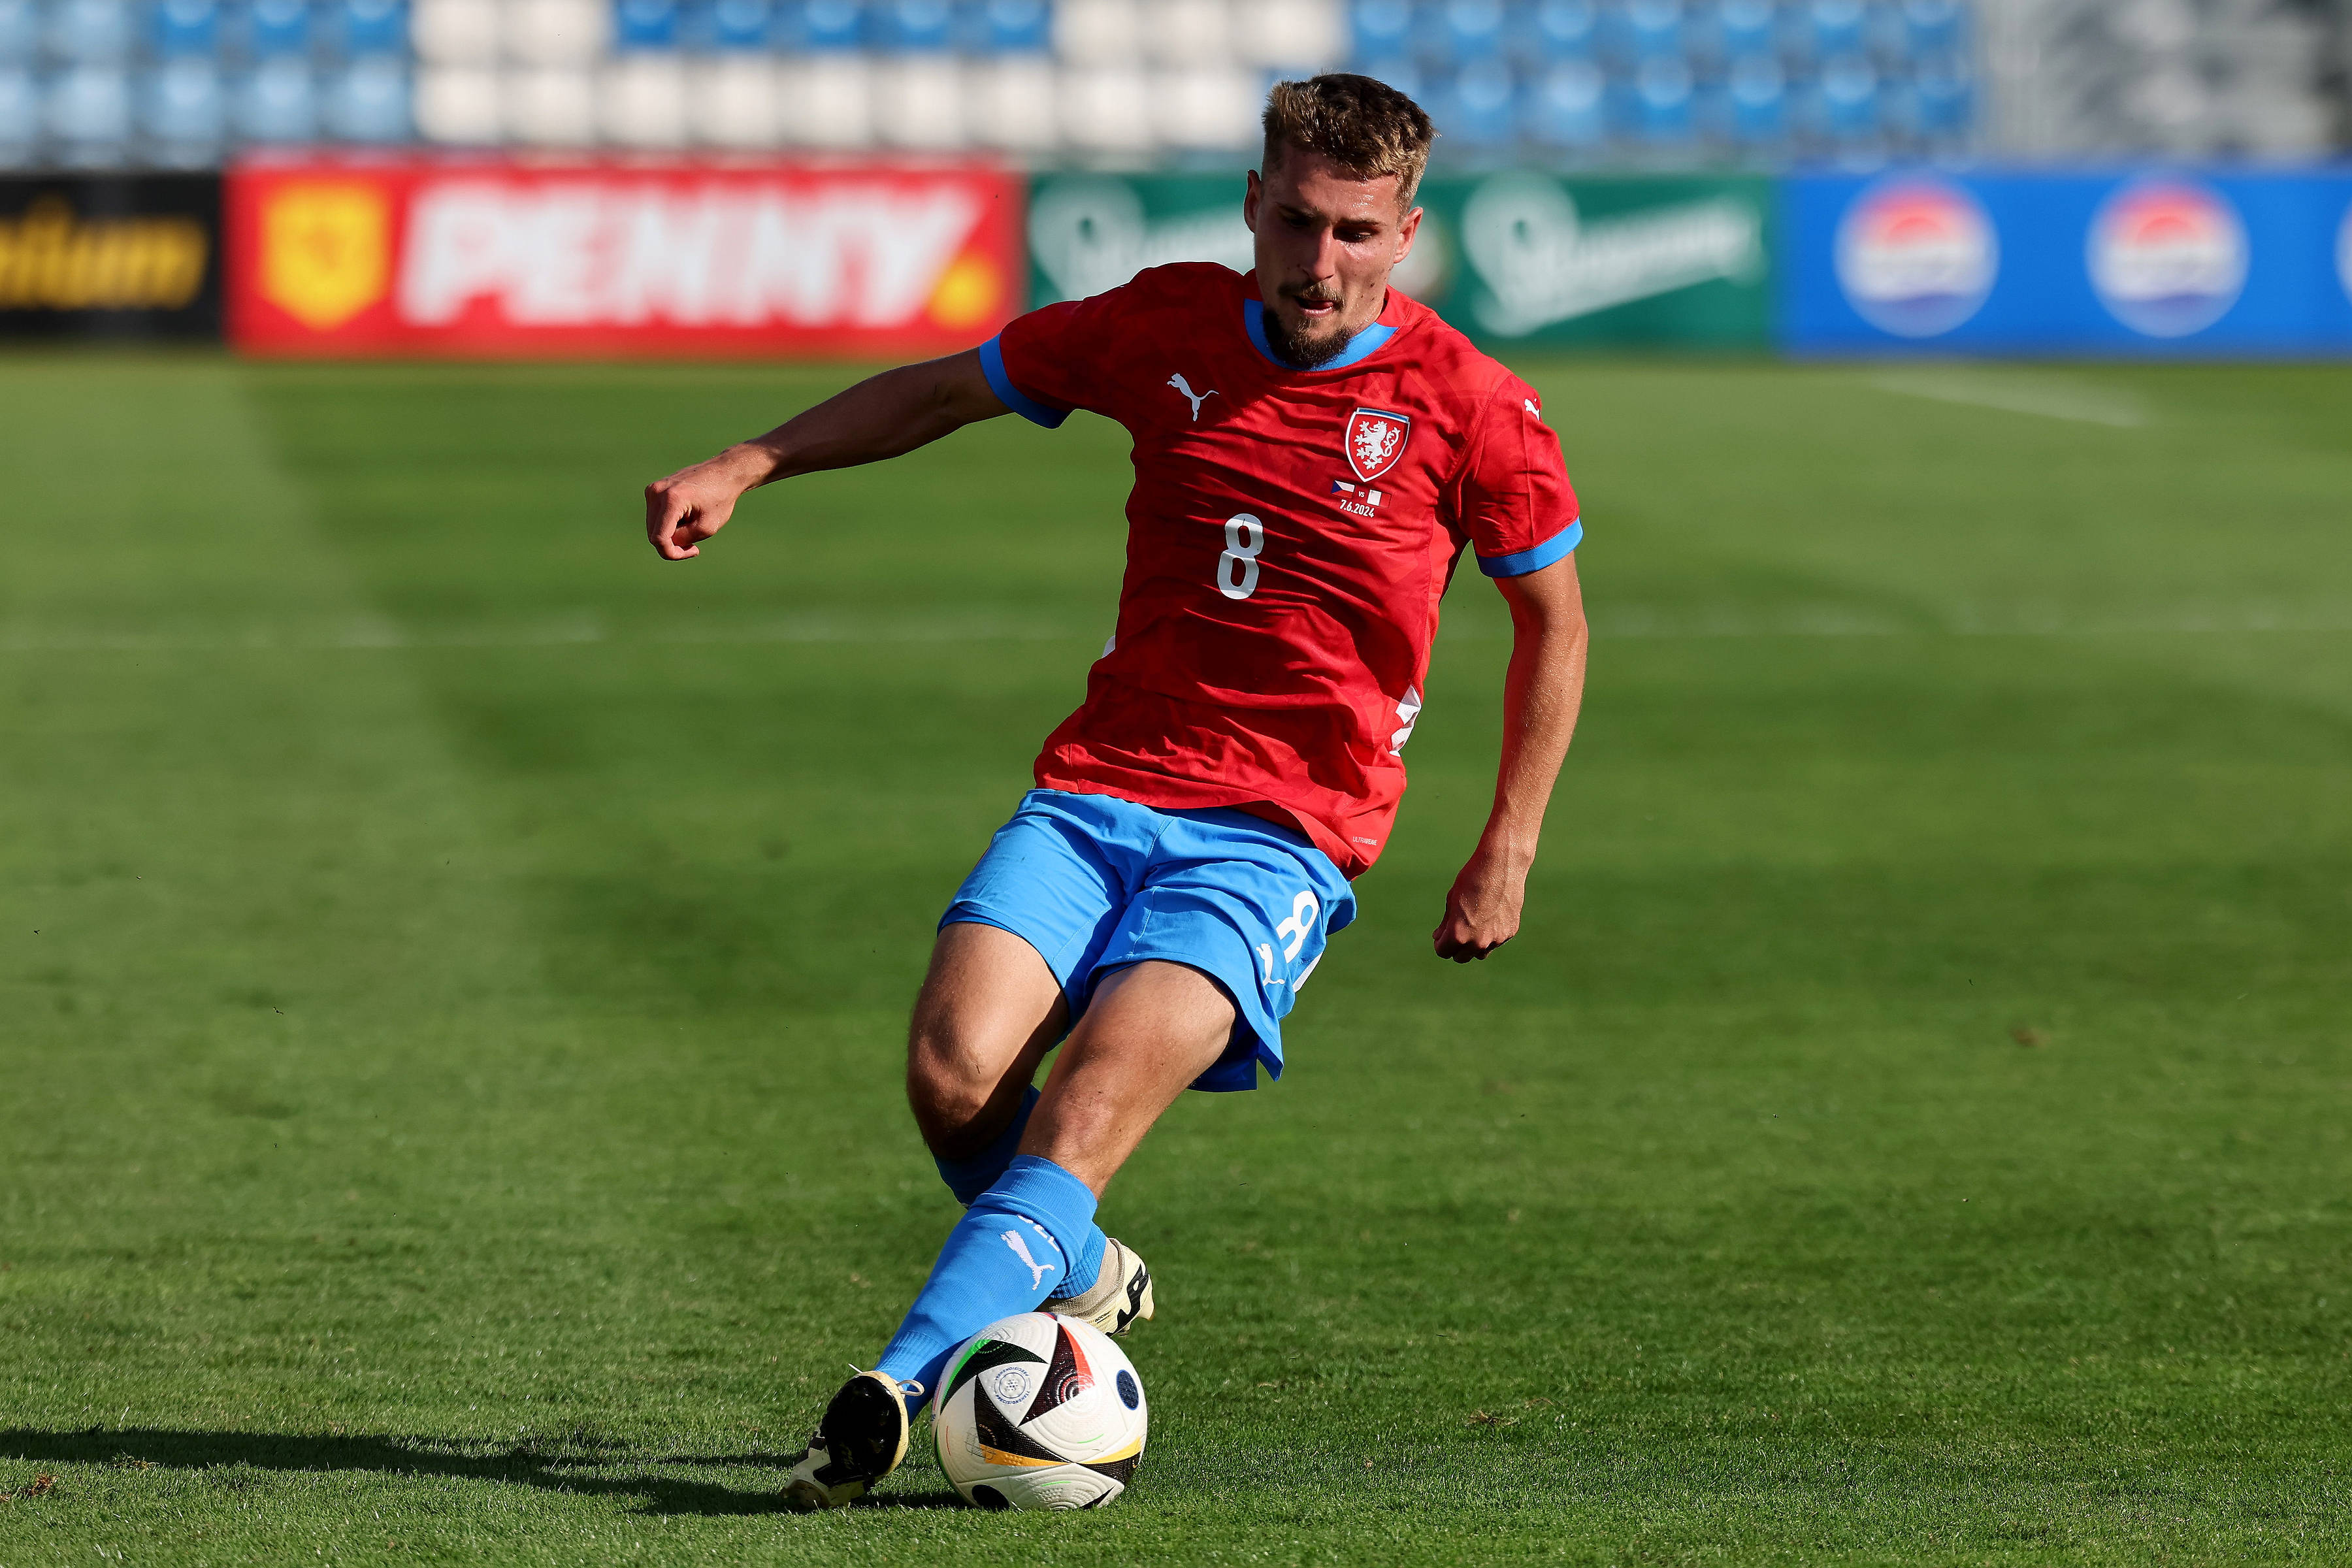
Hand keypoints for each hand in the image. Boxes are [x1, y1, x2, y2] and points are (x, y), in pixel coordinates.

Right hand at [643, 444, 772, 560]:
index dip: (672, 553)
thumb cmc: (720, 499)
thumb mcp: (707, 527)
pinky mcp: (653, 490)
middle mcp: (656, 492)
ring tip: (692, 525)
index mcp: (671, 499)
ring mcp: (652, 490)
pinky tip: (686, 517)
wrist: (723, 473)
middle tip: (694, 544)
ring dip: (671, 534)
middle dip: (672, 545)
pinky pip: (656, 517)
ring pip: (653, 527)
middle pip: (654, 534)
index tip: (693, 551)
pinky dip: (669, 524)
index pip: (659, 538)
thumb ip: (683, 539)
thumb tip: (664, 544)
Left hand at [1432, 846, 1526, 961]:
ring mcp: (1496, 939)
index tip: (1442, 934)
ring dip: (1474, 945)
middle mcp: (1477, 942)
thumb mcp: (1451, 901)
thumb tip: (1439, 938)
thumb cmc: (1471, 880)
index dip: (1440, 943)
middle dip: (1456, 947)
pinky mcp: (1509, 932)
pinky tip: (1491, 915)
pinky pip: (1496, 941)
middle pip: (1461, 957)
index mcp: (1458, 935)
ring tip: (1474, 924)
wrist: (1501, 866)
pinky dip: (1491, 934)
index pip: (1443, 952)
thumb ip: (1445, 924)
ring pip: (1480, 953)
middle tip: (1457, 930)